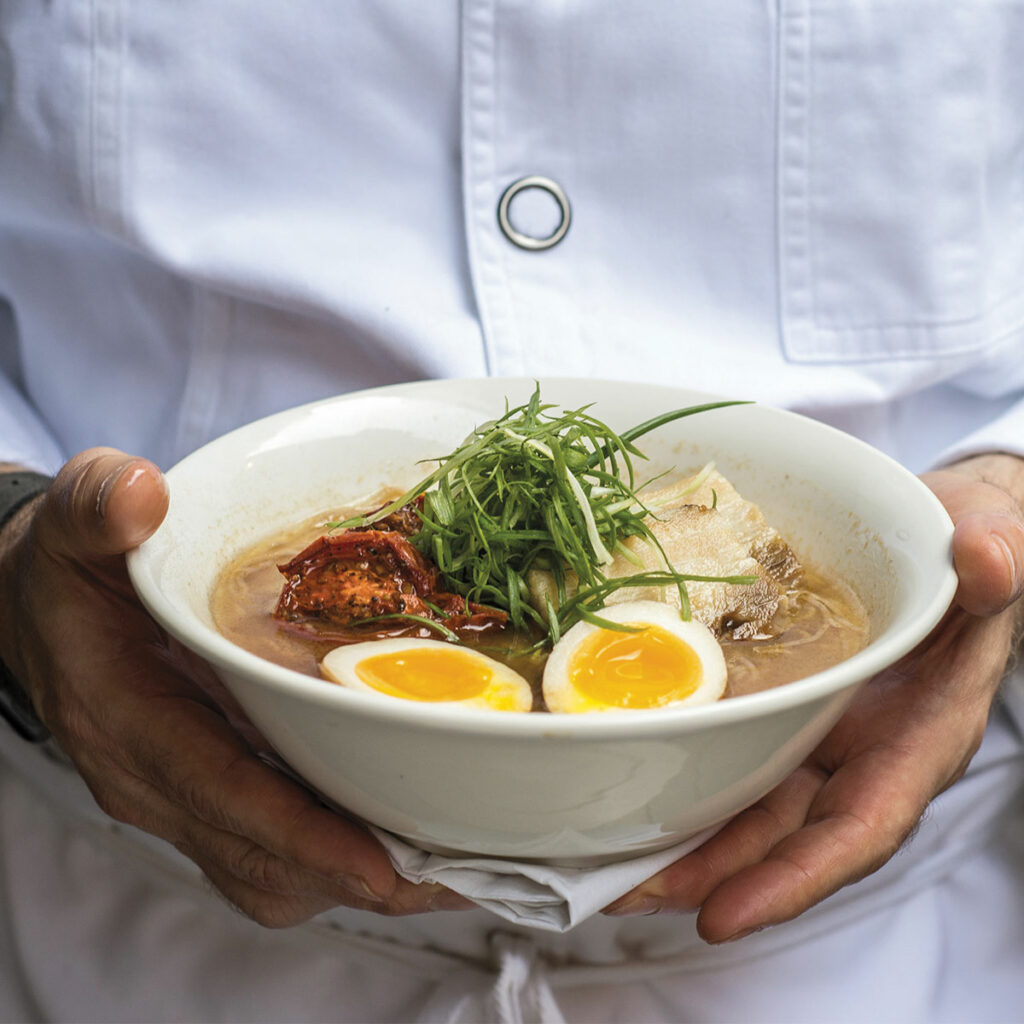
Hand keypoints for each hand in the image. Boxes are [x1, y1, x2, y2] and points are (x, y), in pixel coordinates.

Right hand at [0, 448, 470, 926]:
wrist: (36, 613)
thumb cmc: (68, 571)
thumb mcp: (74, 527)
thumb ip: (99, 506)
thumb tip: (144, 495)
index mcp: (124, 713)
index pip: (217, 789)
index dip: (300, 833)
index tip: (380, 864)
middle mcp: (151, 777)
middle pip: (258, 857)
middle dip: (354, 875)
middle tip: (453, 874)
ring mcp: (177, 796)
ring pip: (267, 872)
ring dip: (354, 878)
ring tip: (446, 868)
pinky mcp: (201, 795)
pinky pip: (267, 852)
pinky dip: (333, 858)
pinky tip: (396, 835)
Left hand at [604, 452, 1023, 941]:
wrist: (939, 532)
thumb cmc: (972, 546)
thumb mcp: (992, 537)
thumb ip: (995, 559)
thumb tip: (988, 559)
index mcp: (921, 734)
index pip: (861, 826)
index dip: (795, 877)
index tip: (724, 911)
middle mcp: (865, 746)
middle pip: (785, 833)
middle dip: (710, 872)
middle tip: (625, 892)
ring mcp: (819, 727)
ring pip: (750, 800)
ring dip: (685, 836)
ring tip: (609, 861)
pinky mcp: (785, 700)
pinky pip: (734, 745)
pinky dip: (685, 771)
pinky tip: (630, 781)